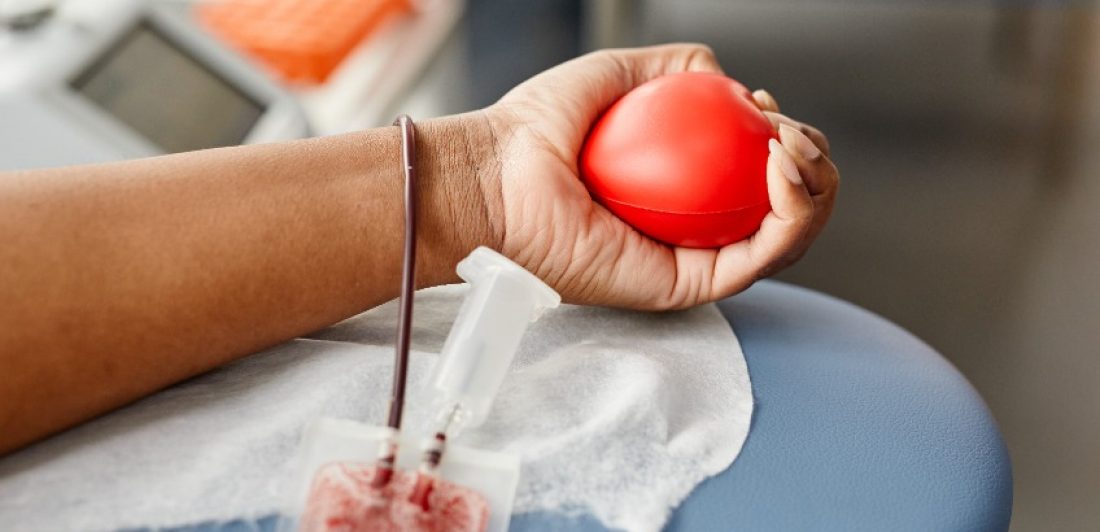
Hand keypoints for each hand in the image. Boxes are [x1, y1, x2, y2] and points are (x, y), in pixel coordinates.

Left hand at [477, 44, 838, 309]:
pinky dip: (788, 217)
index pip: (757, 175)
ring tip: (791, 147)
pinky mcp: (685, 287)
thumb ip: (672, 68)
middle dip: (815, 168)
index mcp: (682, 193)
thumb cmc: (536, 130)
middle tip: (791, 133)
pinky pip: (757, 260)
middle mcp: (692, 232)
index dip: (783, 140)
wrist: (495, 177)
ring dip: (814, 190)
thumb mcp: (615, 75)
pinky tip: (779, 169)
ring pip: (785, 240)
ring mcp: (691, 262)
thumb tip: (724, 77)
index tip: (764, 106)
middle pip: (785, 212)